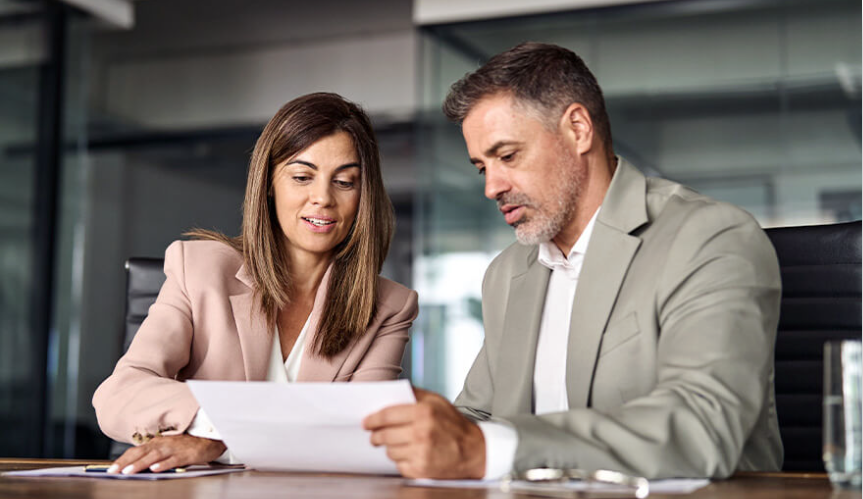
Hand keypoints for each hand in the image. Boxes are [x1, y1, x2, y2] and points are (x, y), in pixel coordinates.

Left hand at [107, 434, 225, 473]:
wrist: (211, 438)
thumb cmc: (188, 444)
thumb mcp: (169, 447)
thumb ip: (154, 454)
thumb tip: (137, 465)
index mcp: (158, 442)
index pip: (136, 450)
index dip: (123, 459)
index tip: (111, 468)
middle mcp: (164, 444)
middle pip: (141, 452)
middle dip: (126, 462)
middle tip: (113, 471)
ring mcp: (175, 448)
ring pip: (154, 456)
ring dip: (140, 463)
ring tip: (129, 471)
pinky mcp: (186, 454)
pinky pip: (173, 459)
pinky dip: (164, 464)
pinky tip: (155, 469)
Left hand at [363, 387, 484, 478]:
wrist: (474, 451)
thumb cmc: (454, 425)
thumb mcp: (438, 401)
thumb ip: (414, 394)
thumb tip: (391, 390)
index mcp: (424, 412)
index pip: (387, 415)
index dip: (373, 419)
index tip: (366, 422)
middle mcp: (421, 433)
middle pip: (384, 434)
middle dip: (376, 435)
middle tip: (375, 435)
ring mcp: (420, 453)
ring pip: (389, 450)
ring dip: (390, 447)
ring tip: (399, 443)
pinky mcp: (421, 469)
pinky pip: (398, 464)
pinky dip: (401, 460)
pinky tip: (410, 453)